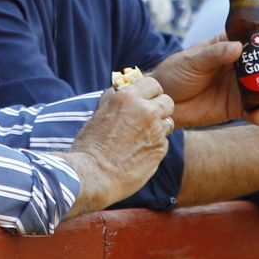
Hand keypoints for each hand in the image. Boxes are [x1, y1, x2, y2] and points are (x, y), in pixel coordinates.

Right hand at [65, 74, 175, 213]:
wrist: (93, 174)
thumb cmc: (90, 144)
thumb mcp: (99, 113)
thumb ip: (114, 99)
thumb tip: (120, 88)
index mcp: (128, 97)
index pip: (153, 84)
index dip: (150, 92)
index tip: (144, 100)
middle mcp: (146, 111)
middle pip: (167, 102)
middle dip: (159, 109)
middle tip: (147, 119)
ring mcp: (156, 130)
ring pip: (168, 122)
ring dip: (159, 127)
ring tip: (142, 137)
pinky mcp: (160, 149)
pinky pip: (164, 142)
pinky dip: (155, 145)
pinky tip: (139, 152)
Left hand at [150, 24, 258, 127]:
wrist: (163, 101)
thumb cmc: (175, 73)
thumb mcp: (193, 60)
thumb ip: (214, 54)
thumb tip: (237, 47)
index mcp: (228, 46)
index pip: (255, 34)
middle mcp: (239, 66)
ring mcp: (239, 87)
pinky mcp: (236, 108)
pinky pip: (254, 111)